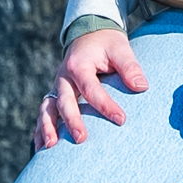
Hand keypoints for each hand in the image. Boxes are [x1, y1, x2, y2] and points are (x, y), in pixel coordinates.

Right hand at [35, 30, 149, 150]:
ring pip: (47, 108)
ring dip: (47, 127)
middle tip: (81, 139)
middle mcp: (63, 77)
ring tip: (50, 147)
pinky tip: (40, 149)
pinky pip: (45, 113)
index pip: (91, 88)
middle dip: (71, 120)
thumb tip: (141, 87)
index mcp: (79, 65)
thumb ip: (130, 67)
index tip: (121, 120)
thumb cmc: (107, 44)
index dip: (105, 105)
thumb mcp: (120, 49)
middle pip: (64, 101)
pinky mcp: (56, 94)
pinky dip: (40, 129)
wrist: (89, 34)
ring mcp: (57, 87)